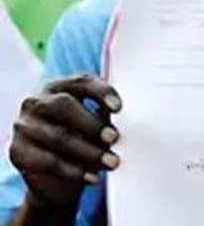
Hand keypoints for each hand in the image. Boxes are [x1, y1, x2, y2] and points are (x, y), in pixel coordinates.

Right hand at [9, 76, 121, 208]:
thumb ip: (105, 117)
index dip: (100, 92)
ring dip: (89, 152)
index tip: (119, 107)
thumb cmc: (82, 141)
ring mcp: (24, 127)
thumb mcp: (94, 126)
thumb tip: (129, 119)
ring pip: (57, 137)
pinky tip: (92, 176)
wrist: (57, 179)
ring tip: (112, 163)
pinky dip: (73, 170)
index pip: (81, 82)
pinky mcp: (17, 152)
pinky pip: (47, 161)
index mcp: (59, 87)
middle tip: (114, 138)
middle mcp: (37, 102)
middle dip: (92, 123)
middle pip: (63, 106)